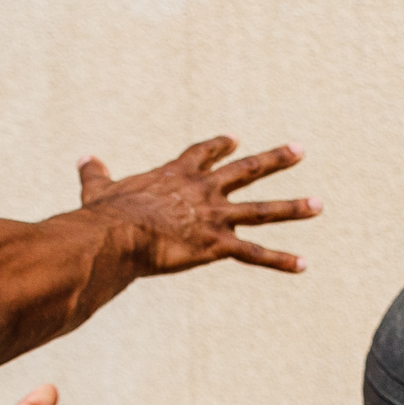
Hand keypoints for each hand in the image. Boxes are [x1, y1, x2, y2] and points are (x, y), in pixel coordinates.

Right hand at [76, 136, 316, 275]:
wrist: (116, 234)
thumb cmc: (104, 215)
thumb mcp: (99, 189)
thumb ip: (95, 174)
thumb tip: (84, 158)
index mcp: (176, 175)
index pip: (203, 154)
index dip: (218, 147)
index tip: (233, 140)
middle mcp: (203, 191)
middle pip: (246, 170)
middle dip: (274, 160)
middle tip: (299, 151)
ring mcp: (214, 217)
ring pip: (261, 209)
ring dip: (292, 208)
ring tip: (318, 205)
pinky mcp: (216, 245)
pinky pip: (254, 254)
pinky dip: (279, 260)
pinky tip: (304, 264)